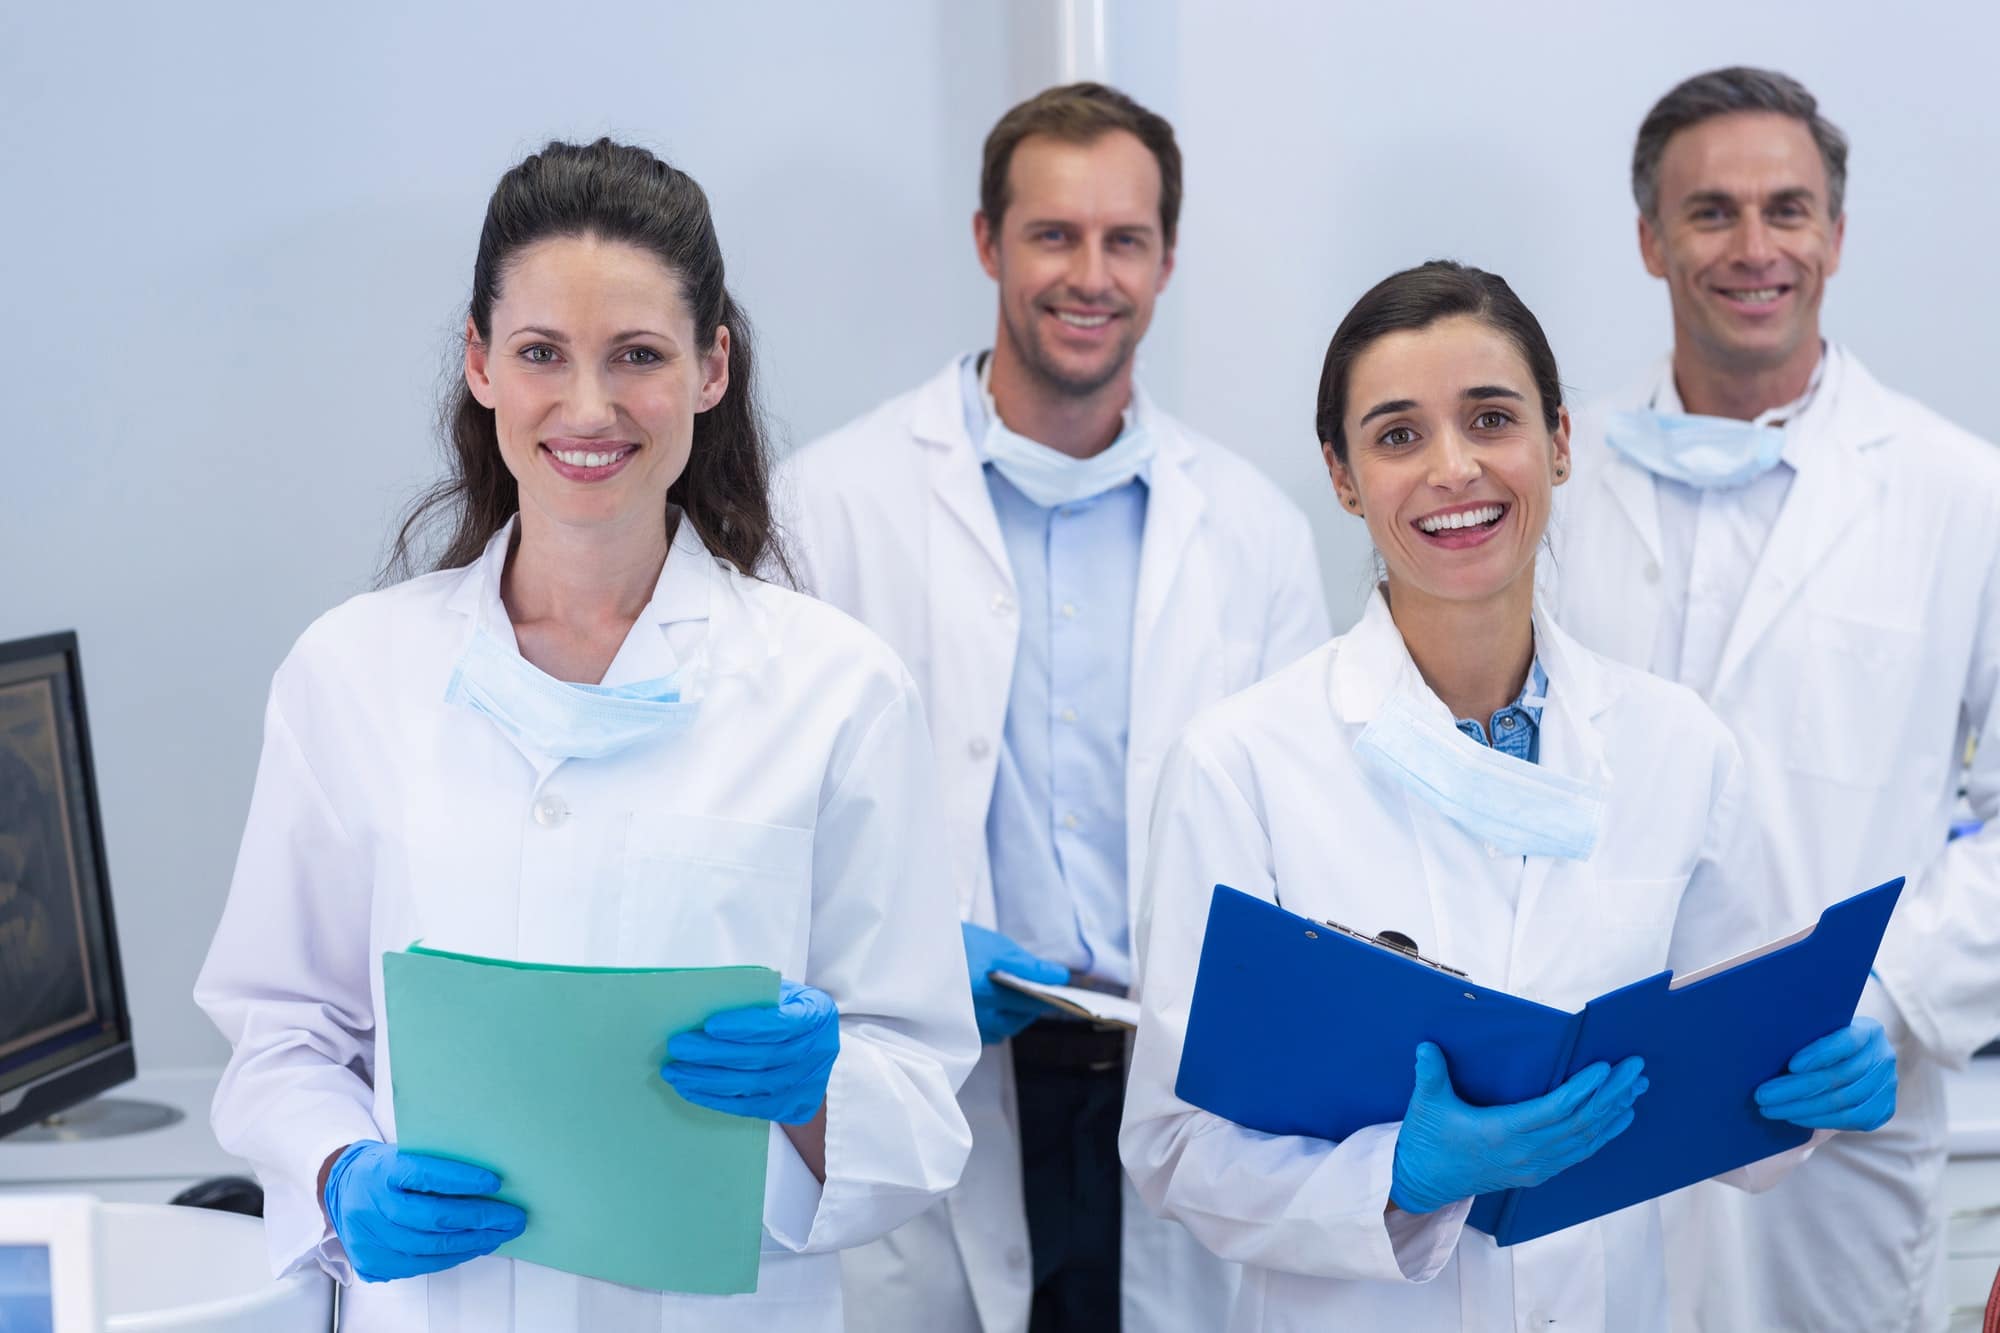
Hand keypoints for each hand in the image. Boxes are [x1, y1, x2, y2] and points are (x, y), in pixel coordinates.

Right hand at [320, 1141, 524, 1282]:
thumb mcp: (403, 1154)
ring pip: (429, 1247)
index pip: (425, 1175)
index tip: (494, 1183)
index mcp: (382, 1171)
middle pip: (433, 1217)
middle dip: (479, 1219)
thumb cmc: (385, 1169)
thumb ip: (435, 1165)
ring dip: (472, 1243)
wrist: (340, 1188)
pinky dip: (451, 1257)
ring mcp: (369, 1237)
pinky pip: (419, 1264)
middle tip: (511, 1217)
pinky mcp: (371, 1261)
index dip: (461, 1180)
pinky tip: (473, 1248)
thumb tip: (487, 1181)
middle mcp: (372, 1204)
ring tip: (499, 1234)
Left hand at [662, 979, 838, 1124]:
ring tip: (676, 1072)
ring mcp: (809, 1084)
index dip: (745, 1027)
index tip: (709, 1025)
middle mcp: (819, 1051)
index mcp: (817, 1014)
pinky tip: (692, 1090)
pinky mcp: (795, 1107)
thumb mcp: (779, 992)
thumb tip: (700, 1002)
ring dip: (709, 1080)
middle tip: (678, 1048)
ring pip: (753, 1086)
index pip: (780, 1024)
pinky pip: (751, 1108)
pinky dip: (718, 1100)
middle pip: (762, 1058)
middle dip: (714, 1054)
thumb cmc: (787, 1009)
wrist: (814, 1042)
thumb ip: (751, 994)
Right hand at [961, 921, 1066, 1043]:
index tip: (1061, 991)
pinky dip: (995, 1022)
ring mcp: (966, 1027)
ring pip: (1003, 1029)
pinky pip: (986, 1034)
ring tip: (1012, 995)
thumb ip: (1030, 966)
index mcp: (987, 993)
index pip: (1033, 1004)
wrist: (916, 949)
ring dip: (1013, 1015)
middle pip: (1018, 1019)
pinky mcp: (957, 1032)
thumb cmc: (958, 943)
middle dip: (1031, 1005)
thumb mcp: (995, 947)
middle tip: (1034, 988)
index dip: (1051, 997)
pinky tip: (993, 1004)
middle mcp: (976, 1016)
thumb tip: (1060, 977)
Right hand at [1390, 1043, 1647, 1214]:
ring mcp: (1535, 1166)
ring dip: (1614, 1112)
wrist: (1424, 1183)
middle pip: (1580, 1123)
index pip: (1554, 1110)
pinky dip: (1604, 1134)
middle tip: (1635, 1067)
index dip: (1583, 1089)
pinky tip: (1620, 1118)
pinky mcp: (1537, 1172)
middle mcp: (1526, 1153)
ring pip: (1585, 1139)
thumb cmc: (1427, 1141)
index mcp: (1502, 1133)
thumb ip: (1430, 1074)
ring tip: (1637, 1087)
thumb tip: (1427, 1045)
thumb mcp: (1426, 1105)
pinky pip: (1579, 1153)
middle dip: (1612, 1094)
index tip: (1605, 1067)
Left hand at [1755, 1017, 1896, 1131]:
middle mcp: (1883, 1057)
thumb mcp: (1816, 1029)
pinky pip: (1849, 1119)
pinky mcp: (1883, 1109)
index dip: (1820, 1054)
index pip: (1846, 1041)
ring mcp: (1887, 1085)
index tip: (1791, 1065)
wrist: (1846, 1062)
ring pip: (1841, 1101)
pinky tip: (1793, 1117)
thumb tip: (1765, 1041)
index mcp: (1869, 1030)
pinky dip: (1818, 1120)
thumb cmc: (1819, 1040)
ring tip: (1770, 1109)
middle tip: (1763, 1095)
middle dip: (1795, 1088)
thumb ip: (1805, 1033)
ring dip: (1801, 1107)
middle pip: (1838, 1076)